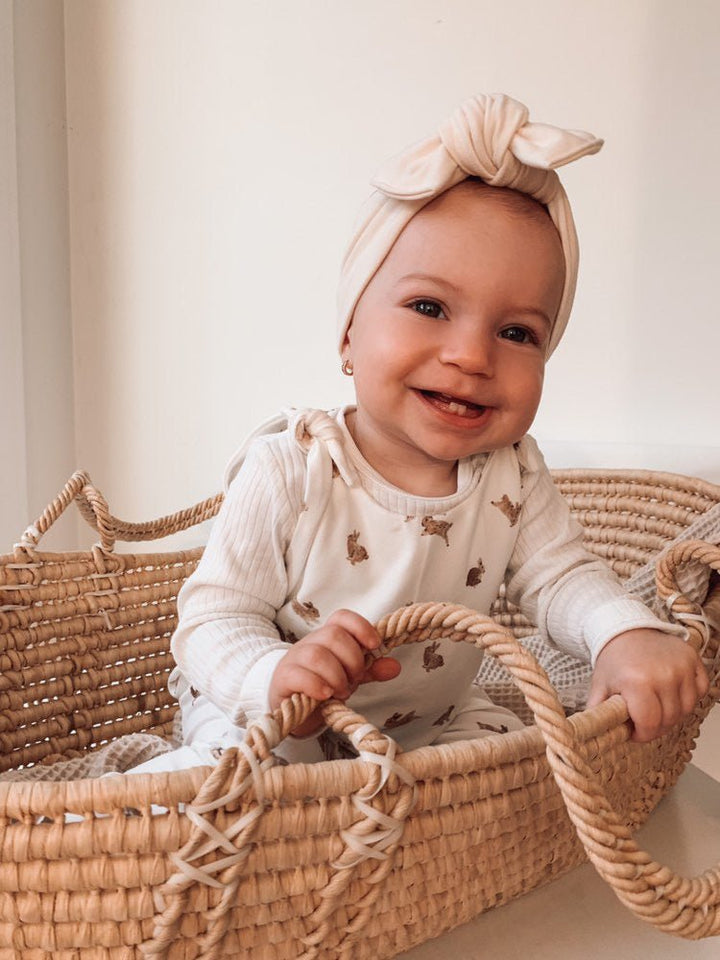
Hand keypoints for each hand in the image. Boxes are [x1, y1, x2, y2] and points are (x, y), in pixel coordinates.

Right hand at [269, 609, 400, 735]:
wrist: (290, 705)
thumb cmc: (322, 684)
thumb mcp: (349, 676)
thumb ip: (370, 669)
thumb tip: (395, 666)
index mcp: (328, 637)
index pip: (342, 617)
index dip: (360, 626)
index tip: (375, 645)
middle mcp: (310, 642)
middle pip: (333, 635)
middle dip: (352, 659)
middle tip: (354, 680)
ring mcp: (295, 658)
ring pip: (317, 654)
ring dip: (336, 676)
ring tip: (340, 692)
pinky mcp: (283, 678)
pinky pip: (299, 674)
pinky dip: (316, 685)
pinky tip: (325, 695)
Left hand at [587, 628, 708, 741]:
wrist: (626, 630)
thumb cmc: (614, 659)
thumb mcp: (600, 687)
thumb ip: (599, 714)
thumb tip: (595, 736)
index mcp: (637, 681)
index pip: (649, 724)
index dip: (642, 735)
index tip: (634, 732)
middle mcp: (663, 674)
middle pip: (669, 720)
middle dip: (655, 727)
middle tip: (643, 719)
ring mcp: (681, 666)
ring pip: (686, 709)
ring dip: (672, 713)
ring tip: (656, 705)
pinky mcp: (693, 660)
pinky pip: (700, 691)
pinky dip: (688, 697)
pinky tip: (671, 692)